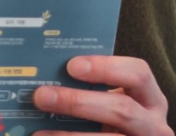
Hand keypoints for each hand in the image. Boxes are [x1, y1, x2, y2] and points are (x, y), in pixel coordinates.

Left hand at [32, 55, 171, 135]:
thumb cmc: (109, 112)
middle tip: (41, 96)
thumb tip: (44, 73)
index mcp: (149, 97)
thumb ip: (89, 85)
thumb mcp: (109, 97)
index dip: (105, 68)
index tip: (71, 66)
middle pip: (122, 110)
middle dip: (77, 103)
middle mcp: (153, 124)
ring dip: (70, 135)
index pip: (137, 73)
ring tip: (40, 132)